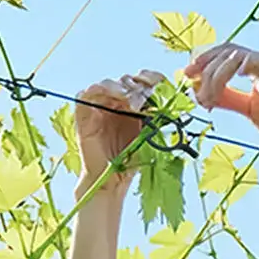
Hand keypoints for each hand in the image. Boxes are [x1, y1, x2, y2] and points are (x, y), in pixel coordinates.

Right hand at [74, 70, 164, 198]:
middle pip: (126, 80)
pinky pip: (86, 93)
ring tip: (132, 102)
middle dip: (137, 85)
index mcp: (134, 106)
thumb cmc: (131, 161)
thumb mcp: (150, 134)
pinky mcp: (84, 113)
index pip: (143, 80)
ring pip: (107, 84)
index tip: (160, 85)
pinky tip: (116, 98)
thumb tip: (173, 99)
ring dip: (121, 88)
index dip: (152, 78)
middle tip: (145, 96)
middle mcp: (116, 103)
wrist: (112, 179)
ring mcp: (99, 107)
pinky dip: (101, 90)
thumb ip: (157, 116)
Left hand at [184, 44, 258, 159]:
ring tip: (209, 100)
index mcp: (257, 69)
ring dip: (214, 76)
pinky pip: (254, 59)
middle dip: (203, 65)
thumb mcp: (248, 110)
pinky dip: (239, 66)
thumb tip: (204, 93)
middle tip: (189, 80)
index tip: (187, 75)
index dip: (204, 62)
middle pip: (226, 51)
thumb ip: (229, 99)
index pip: (226, 56)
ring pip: (234, 55)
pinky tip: (230, 81)